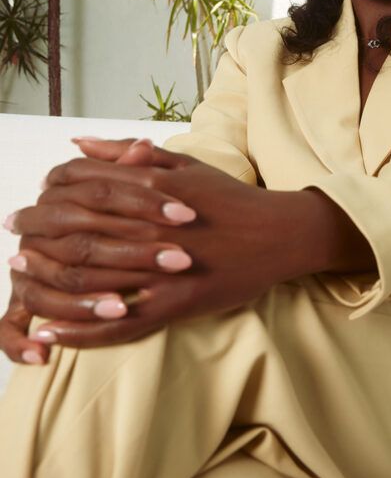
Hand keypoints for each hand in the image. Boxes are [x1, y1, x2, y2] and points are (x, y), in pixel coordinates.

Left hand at [1, 137, 281, 356]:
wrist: (278, 234)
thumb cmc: (229, 198)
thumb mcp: (183, 164)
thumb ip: (128, 154)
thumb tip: (77, 145)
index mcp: (152, 185)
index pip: (82, 184)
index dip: (48, 194)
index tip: (30, 206)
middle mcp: (150, 224)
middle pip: (74, 230)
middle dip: (35, 235)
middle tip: (13, 245)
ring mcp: (161, 267)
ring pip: (88, 279)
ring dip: (45, 283)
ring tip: (19, 283)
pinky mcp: (175, 303)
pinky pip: (118, 324)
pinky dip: (80, 331)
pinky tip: (52, 333)